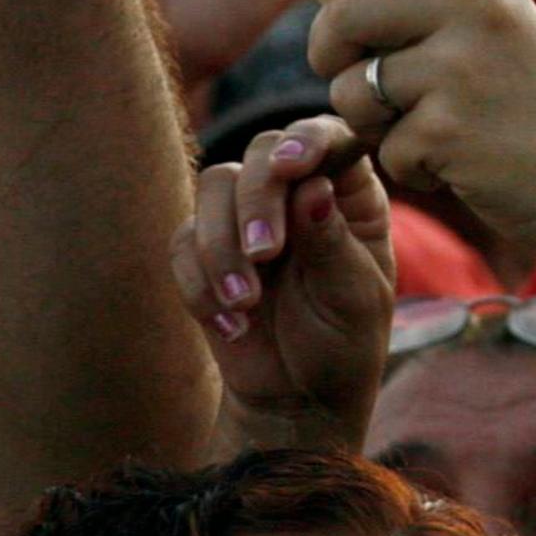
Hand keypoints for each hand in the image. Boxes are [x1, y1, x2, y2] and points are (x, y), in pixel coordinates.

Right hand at [175, 117, 396, 446]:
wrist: (298, 398)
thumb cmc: (343, 342)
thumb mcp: (353, 297)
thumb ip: (331, 243)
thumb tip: (312, 187)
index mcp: (347, 192)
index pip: (328, 137)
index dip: (307, 141)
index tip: (292, 167)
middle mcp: (295, 192)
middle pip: (260, 153)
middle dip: (256, 201)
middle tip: (265, 255)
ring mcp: (246, 217)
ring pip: (215, 188)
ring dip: (222, 244)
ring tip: (247, 302)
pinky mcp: (204, 251)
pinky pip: (182, 242)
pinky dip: (199, 282)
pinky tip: (232, 324)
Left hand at [267, 0, 535, 267]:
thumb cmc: (534, 119)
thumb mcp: (499, 40)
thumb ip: (431, 9)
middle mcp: (477, 9)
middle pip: (346, 13)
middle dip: (328, 54)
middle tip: (353, 82)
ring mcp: (464, 66)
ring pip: (354, 88)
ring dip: (376, 123)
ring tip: (439, 133)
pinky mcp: (449, 127)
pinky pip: (382, 146)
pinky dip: (407, 166)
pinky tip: (460, 167)